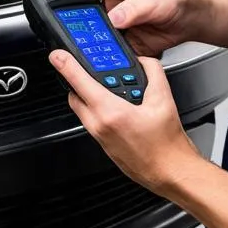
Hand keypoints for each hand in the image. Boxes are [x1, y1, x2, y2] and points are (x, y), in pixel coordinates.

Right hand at [40, 0, 193, 56]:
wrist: (182, 21)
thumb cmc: (171, 1)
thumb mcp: (154, 1)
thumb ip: (135, 9)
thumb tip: (116, 18)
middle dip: (58, 1)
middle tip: (48, 12)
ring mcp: (104, 13)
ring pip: (78, 17)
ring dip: (70, 26)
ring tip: (62, 35)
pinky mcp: (108, 32)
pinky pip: (90, 37)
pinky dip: (83, 43)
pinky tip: (81, 50)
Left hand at [49, 50, 203, 193]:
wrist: (170, 172)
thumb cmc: (167, 144)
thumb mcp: (164, 99)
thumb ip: (152, 72)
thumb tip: (143, 60)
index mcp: (110, 112)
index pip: (79, 83)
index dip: (65, 65)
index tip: (57, 56)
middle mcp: (99, 125)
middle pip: (75, 96)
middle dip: (80, 81)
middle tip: (93, 71)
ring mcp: (99, 137)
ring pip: (82, 109)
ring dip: (89, 96)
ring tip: (111, 90)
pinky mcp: (103, 145)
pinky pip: (91, 121)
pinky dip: (98, 110)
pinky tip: (119, 107)